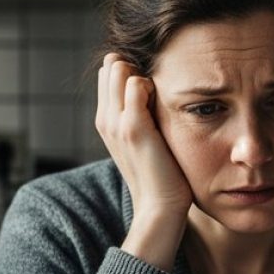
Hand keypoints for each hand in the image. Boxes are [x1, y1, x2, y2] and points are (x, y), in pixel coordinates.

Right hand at [96, 53, 192, 269]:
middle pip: (112, 66)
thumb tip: (153, 88)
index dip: (132, 72)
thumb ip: (144, 114)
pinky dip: (153, 84)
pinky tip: (167, 104)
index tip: (155, 90)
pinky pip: (136, 82)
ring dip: (145, 74)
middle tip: (161, 92)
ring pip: (120, 68)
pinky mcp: (133, 126)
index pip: (109, 73)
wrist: (160, 208)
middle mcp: (105, 119)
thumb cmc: (161, 175)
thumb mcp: (146, 141)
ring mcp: (116, 122)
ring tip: (164, 99)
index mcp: (106, 121)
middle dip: (136, 68)